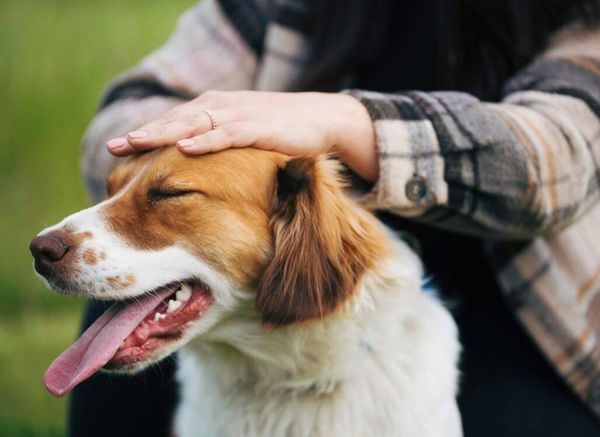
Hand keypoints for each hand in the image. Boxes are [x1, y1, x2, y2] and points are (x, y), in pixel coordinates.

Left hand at [106, 91, 377, 180]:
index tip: (115, 150)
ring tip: (136, 143)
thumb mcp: (241, 139)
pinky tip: (184, 148)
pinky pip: (227, 134)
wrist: (320, 119)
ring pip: (194, 123)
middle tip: (114, 148)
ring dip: (164, 133)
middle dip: (144, 135)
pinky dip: (205, 140)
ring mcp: (238, 116)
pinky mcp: (258, 128)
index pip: (172, 122)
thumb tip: (190, 167)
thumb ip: (217, 148)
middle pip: (175, 121)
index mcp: (214, 111)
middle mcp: (221, 108)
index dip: (145, 135)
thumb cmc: (276, 133)